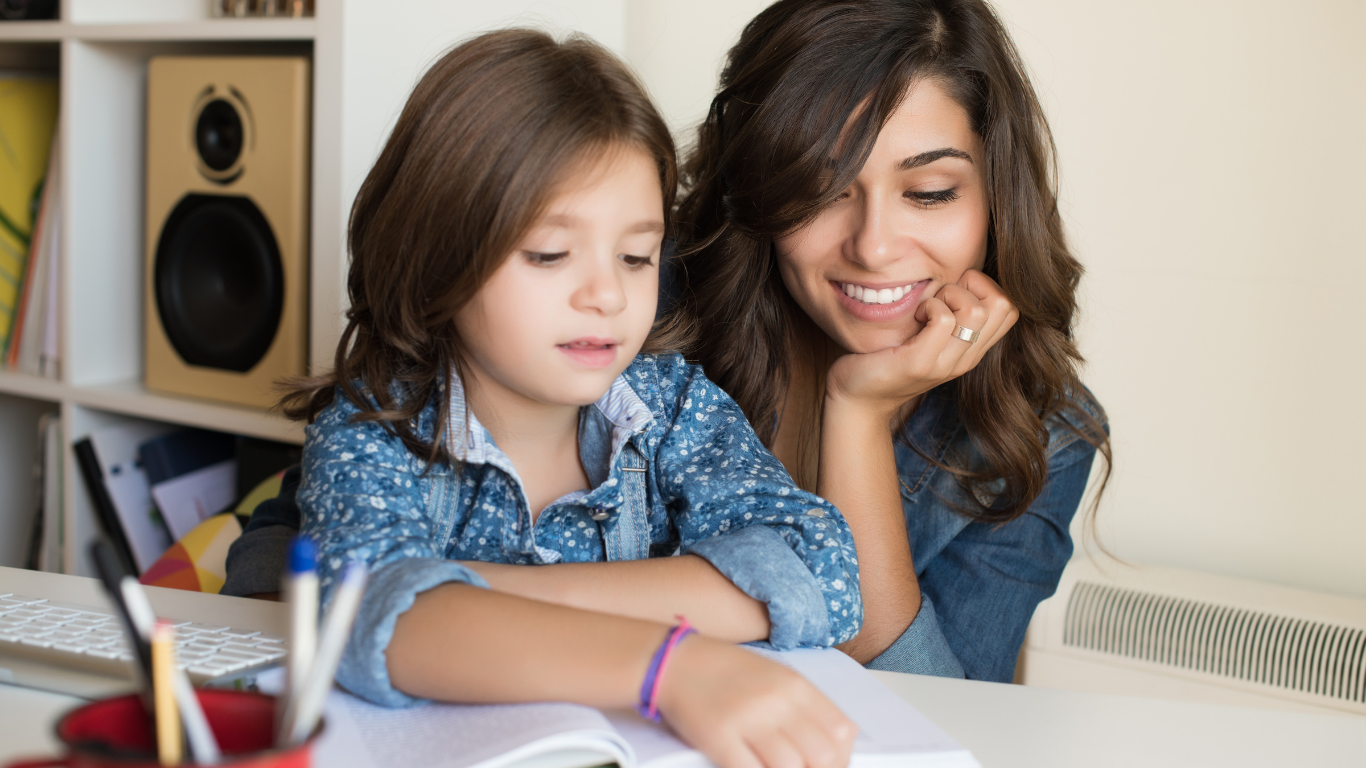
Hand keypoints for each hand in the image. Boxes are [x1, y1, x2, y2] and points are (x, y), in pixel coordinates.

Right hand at [657, 637, 855, 767]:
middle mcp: (776, 701)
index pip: (841, 732)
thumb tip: (832, 747)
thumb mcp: (775, 677)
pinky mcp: (719, 739)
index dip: (842, 759)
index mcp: (795, 685)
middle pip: (823, 755)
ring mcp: (747, 720)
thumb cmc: (727, 672)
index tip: (830, 767)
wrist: (676, 662)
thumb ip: (805, 707)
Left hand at [825, 269, 1017, 422]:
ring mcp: (946, 364)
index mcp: (972, 350)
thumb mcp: (929, 337)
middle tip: (942, 296)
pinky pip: (943, 320)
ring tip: (927, 307)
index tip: (953, 293)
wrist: (858, 398)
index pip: (1011, 309)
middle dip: (972, 285)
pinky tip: (914, 317)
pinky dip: (929, 306)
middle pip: (1003, 305)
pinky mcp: (920, 363)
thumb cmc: (887, 358)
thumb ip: (950, 316)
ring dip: (949, 295)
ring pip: (976, 312)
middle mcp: (966, 359)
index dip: (986, 287)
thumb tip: (959, 275)